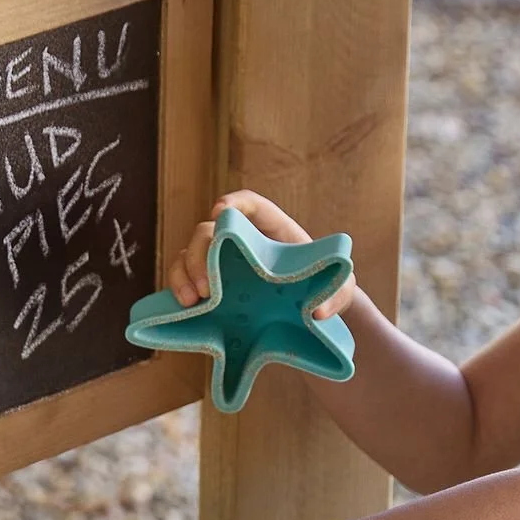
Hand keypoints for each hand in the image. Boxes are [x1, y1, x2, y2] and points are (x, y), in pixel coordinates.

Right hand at [167, 190, 359, 321]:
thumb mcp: (342, 290)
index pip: (251, 205)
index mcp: (273, 231)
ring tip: (191, 301)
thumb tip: (318, 311)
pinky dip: (177, 287)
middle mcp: (241, 242)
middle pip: (209, 230)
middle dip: (202, 251)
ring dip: (184, 272)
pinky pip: (182, 278)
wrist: (308, 316)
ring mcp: (221, 264)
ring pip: (189, 252)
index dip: (235, 203)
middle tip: (207, 287)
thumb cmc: (324, 291)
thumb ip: (338, 295)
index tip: (221, 212)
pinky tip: (183, 307)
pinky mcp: (210, 287)